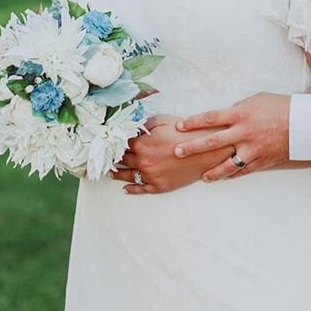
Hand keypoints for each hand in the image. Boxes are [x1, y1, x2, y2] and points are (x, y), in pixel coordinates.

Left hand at [111, 114, 233, 193]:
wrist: (206, 151)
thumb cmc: (186, 133)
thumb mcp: (163, 121)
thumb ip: (145, 124)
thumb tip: (132, 128)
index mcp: (142, 144)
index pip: (122, 144)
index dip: (116, 142)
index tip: (109, 143)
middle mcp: (143, 161)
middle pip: (123, 160)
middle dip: (114, 157)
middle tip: (105, 158)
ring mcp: (150, 176)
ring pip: (127, 175)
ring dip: (117, 173)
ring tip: (110, 172)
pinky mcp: (159, 186)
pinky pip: (140, 189)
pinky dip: (131, 189)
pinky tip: (125, 188)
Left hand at [174, 93, 289, 181]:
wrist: (304, 122)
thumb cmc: (279, 106)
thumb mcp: (255, 100)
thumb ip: (237, 109)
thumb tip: (223, 117)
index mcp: (241, 114)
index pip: (210, 118)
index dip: (192, 122)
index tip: (178, 126)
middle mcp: (243, 132)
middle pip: (212, 142)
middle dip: (192, 148)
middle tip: (176, 152)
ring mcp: (252, 149)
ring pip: (226, 164)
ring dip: (212, 172)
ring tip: (201, 177)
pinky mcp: (261, 161)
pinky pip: (242, 171)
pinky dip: (232, 175)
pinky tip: (223, 178)